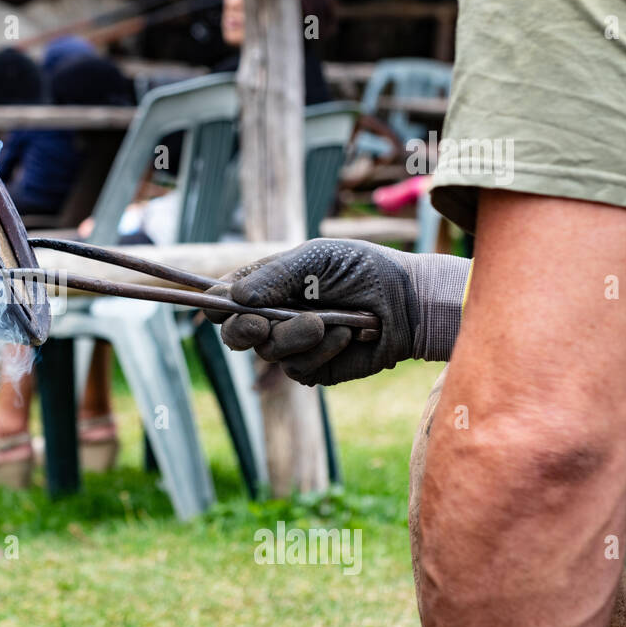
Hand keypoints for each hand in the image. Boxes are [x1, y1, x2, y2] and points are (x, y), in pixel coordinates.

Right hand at [206, 239, 468, 385]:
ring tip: (326, 322)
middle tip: (259, 325)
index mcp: (265, 286)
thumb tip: (235, 296)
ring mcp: (290, 345)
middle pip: (233, 333)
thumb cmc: (363, 269)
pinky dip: (321, 351)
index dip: (216, 303)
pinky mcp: (312, 369)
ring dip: (293, 337)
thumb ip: (275, 275)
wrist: (409, 302)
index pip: (223, 298)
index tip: (224, 303)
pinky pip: (298, 369)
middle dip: (242, 330)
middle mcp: (271, 317)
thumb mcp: (317, 258)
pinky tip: (345, 335)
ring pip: (267, 352)